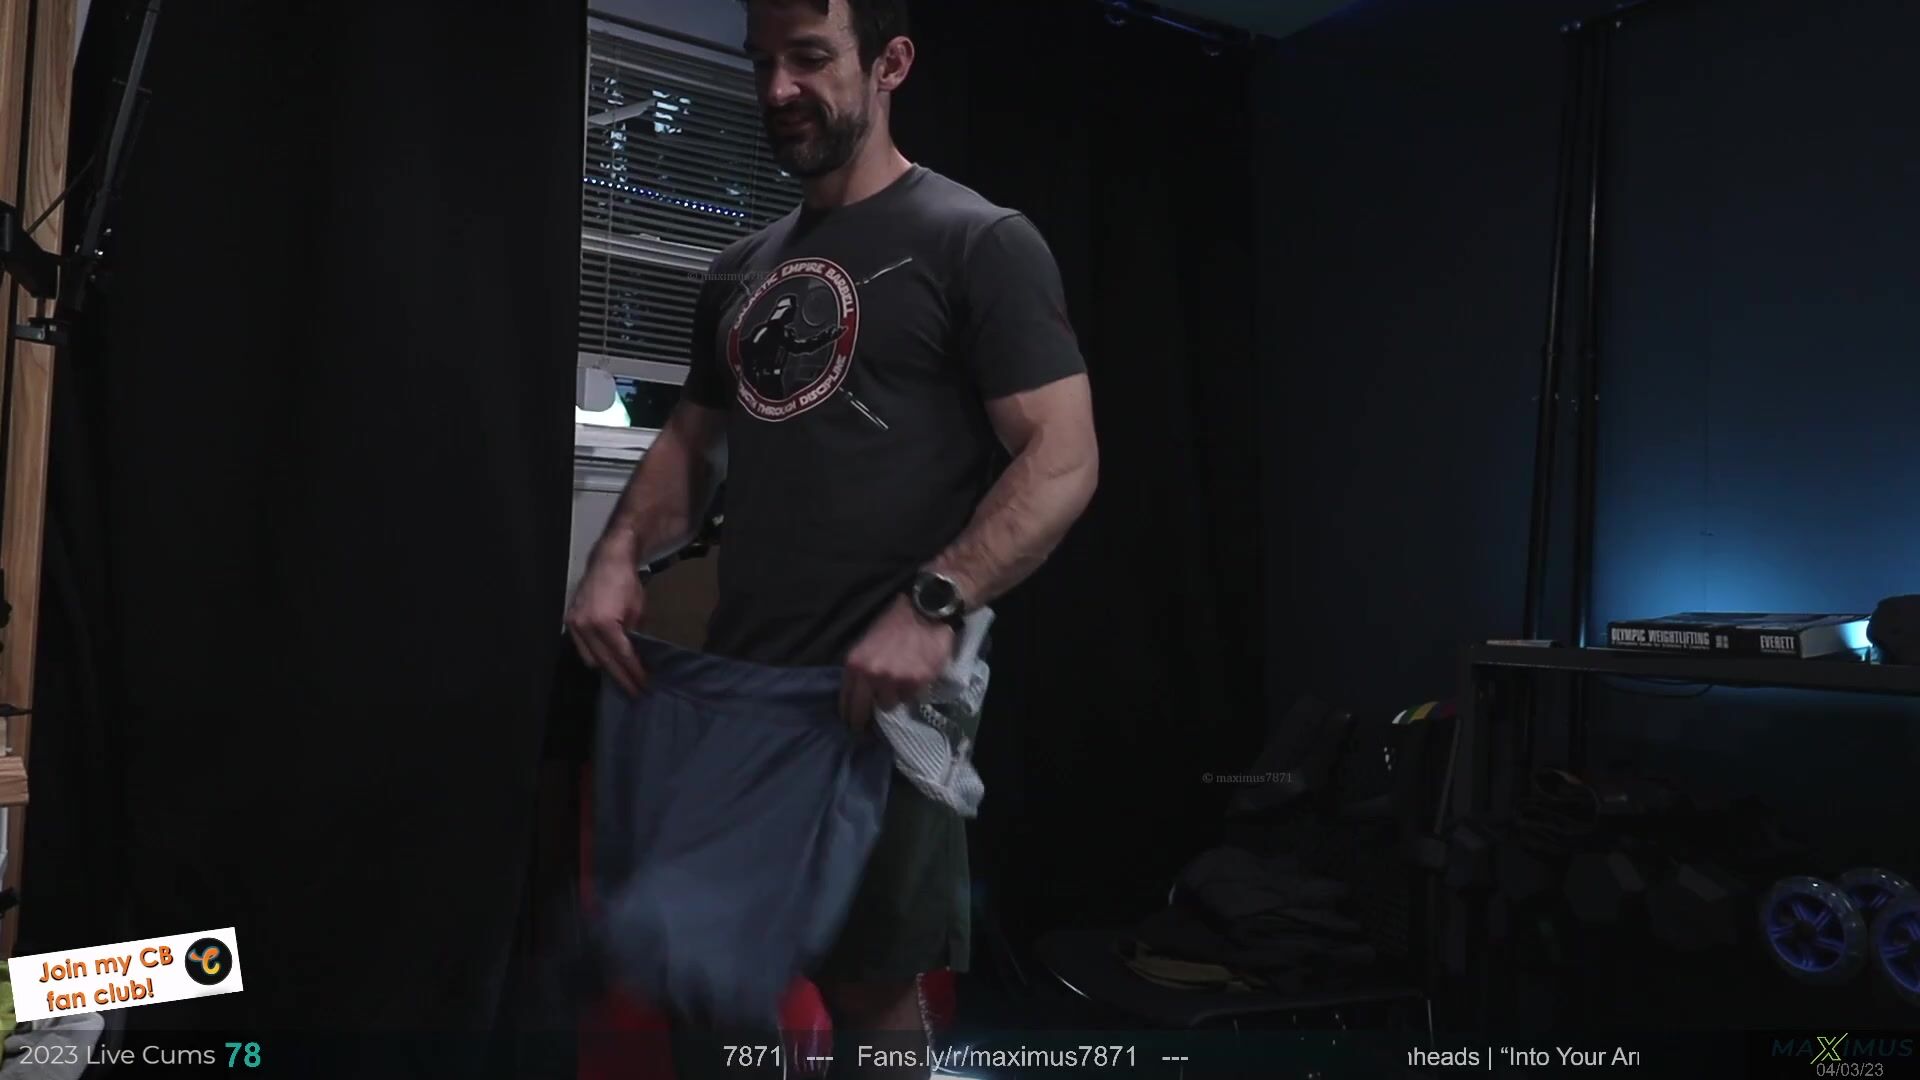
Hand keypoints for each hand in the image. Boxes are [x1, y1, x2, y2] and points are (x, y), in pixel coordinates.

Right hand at [565, 546, 649, 696]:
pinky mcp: (570, 621)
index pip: (622, 655)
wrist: (608, 560)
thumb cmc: (627, 583)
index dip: (633, 671)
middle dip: (622, 676)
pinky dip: (595, 655)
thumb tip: (635, 657)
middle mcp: (585, 626)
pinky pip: (582, 647)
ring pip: (590, 658)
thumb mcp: (638, 611)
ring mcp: (575, 624)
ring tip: (623, 675)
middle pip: (605, 661)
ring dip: (607, 668)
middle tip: (635, 690)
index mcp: (605, 622)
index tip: (644, 684)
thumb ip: (633, 635)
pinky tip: (607, 660)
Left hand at [841, 595, 954, 731]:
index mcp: (855, 665)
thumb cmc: (893, 625)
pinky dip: (911, 692)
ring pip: (889, 705)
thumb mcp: (866, 645)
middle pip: (863, 711)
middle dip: (864, 722)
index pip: (846, 701)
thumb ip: (860, 670)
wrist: (924, 612)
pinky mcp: (916, 682)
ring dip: (893, 699)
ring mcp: (894, 680)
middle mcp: (871, 675)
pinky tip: (914, 677)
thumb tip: (859, 696)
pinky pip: (910, 698)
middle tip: (867, 729)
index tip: (852, 725)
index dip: (849, 716)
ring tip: (899, 686)